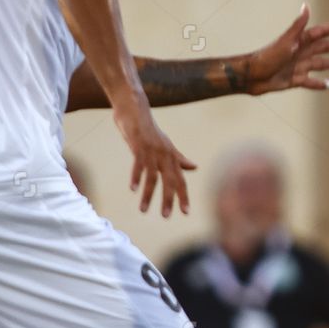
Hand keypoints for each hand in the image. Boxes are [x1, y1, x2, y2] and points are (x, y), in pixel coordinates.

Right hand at [113, 100, 196, 216]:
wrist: (136, 110)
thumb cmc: (150, 130)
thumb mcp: (166, 145)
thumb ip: (179, 158)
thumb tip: (194, 167)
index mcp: (172, 157)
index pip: (181, 180)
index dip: (184, 196)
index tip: (186, 212)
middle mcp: (165, 155)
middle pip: (170, 181)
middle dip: (169, 199)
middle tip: (167, 216)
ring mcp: (152, 151)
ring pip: (153, 177)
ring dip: (148, 195)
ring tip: (144, 210)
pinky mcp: (140, 147)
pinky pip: (139, 165)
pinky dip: (136, 178)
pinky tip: (133, 189)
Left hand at [246, 4, 328, 95]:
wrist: (252, 76)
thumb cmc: (268, 56)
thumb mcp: (286, 40)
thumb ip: (298, 25)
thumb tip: (306, 6)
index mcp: (300, 41)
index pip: (321, 33)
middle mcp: (300, 52)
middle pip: (323, 48)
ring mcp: (298, 66)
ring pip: (320, 64)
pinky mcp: (294, 79)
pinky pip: (311, 81)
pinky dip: (320, 83)